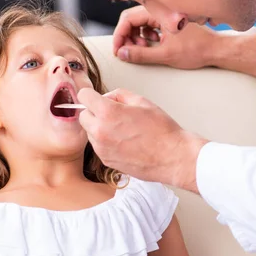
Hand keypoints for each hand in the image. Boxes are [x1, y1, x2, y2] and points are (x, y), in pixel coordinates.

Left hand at [77, 87, 206, 191]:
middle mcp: (100, 131)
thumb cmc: (161, 130)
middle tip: (110, 113)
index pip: (83, 96)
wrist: (172, 157)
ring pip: (89, 132)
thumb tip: (107, 97)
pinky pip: (98, 146)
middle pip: (83, 116)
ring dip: (98, 127)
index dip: (91, 95)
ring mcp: (102, 148)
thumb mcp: (142, 101)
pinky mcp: (106, 161)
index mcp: (108, 113)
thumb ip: (119, 95)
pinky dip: (105, 142)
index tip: (96, 98)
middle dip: (93, 112)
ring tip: (120, 129)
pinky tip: (122, 141)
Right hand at [113, 5, 217, 67]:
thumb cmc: (197, 49)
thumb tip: (122, 53)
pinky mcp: (167, 20)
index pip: (127, 19)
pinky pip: (148, 24)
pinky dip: (145, 36)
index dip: (119, 36)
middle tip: (128, 52)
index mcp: (159, 12)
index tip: (117, 50)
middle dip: (127, 37)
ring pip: (139, 22)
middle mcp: (160, 10)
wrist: (216, 49)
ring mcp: (164, 14)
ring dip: (136, 37)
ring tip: (143, 49)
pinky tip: (152, 44)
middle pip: (131, 19)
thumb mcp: (166, 55)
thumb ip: (141, 55)